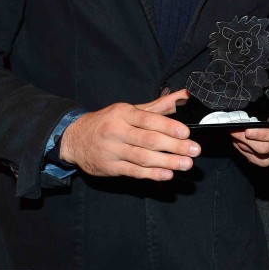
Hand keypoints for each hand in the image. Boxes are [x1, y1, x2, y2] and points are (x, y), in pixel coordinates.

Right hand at [59, 89, 199, 180]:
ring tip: (186, 164)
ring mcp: (112, 150)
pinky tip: (167, 174)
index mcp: (123, 113)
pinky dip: (152, 174)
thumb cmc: (108, 122)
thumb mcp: (130, 109)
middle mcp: (116, 131)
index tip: (186, 133)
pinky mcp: (110, 167)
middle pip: (149, 140)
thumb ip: (159, 105)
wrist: (74, 139)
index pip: (148, 120)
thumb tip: (184, 95)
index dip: (168, 127)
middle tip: (194, 150)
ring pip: (143, 157)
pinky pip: (134, 171)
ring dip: (167, 162)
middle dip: (174, 146)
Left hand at [230, 86, 268, 166]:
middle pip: (265, 148)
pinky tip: (238, 139)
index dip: (263, 135)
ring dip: (242, 143)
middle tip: (232, 128)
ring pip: (257, 154)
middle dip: (245, 138)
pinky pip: (253, 159)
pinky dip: (243, 149)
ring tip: (232, 130)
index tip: (248, 130)